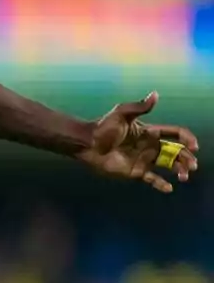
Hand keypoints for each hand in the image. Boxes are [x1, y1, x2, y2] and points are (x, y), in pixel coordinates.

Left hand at [77, 92, 198, 192]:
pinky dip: (161, 184)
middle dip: (187, 157)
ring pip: (168, 166)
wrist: (88, 144)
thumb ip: (139, 107)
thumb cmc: (103, 128)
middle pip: (176, 152)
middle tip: (192, 165)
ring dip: (180, 170)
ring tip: (184, 176)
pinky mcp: (136, 172)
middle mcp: (150, 146)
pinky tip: (168, 188)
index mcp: (150, 132)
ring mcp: (144, 160)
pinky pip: (152, 179)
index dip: (187, 138)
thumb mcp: (121, 114)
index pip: (174, 134)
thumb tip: (155, 94)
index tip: (194, 145)